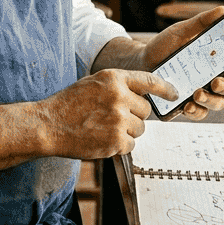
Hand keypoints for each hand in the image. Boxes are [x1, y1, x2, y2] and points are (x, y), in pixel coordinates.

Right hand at [36, 69, 178, 158]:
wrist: (48, 125)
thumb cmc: (69, 104)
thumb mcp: (93, 83)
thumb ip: (118, 86)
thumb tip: (144, 96)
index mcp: (113, 78)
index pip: (149, 81)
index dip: (165, 88)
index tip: (175, 94)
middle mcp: (119, 96)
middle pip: (145, 111)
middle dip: (134, 117)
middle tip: (112, 119)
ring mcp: (118, 119)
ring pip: (140, 129)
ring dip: (126, 132)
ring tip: (102, 128)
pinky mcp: (116, 141)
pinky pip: (131, 145)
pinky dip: (119, 146)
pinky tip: (101, 139)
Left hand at [141, 6, 223, 119]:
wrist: (141, 61)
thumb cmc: (165, 45)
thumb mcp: (182, 30)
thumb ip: (202, 22)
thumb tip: (222, 10)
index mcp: (218, 60)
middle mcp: (214, 78)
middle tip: (215, 82)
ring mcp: (202, 92)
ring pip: (218, 103)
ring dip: (212, 101)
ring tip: (197, 94)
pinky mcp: (187, 104)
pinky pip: (198, 113)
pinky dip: (196, 112)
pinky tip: (187, 106)